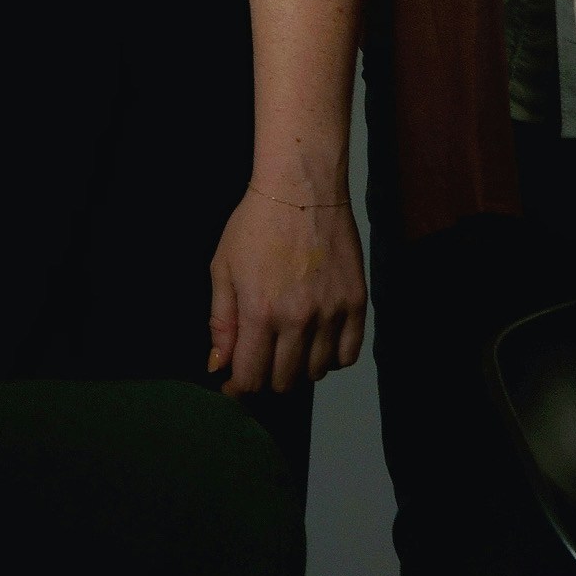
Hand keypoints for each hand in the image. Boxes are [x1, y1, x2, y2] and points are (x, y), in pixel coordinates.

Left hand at [206, 185, 367, 395]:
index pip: (251, 377)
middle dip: (266, 379)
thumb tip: (218, 366)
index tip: (233, 382)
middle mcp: (298, 320)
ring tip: (288, 350)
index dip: (238, 387)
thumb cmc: (254, 225)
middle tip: (260, 360)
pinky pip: (348, 354)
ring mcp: (331, 313)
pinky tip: (317, 345)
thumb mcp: (222, 268)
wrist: (302, 189)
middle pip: (284, 380)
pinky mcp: (356, 303)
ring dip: (298, 370)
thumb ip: (221, 321)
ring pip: (316, 372)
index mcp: (260, 312)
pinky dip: (331, 359)